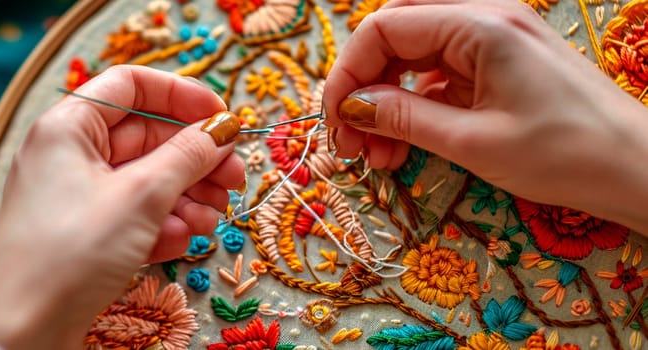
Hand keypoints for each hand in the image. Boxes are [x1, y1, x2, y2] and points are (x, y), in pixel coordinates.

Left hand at [0, 65, 244, 347]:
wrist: (20, 331)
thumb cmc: (68, 252)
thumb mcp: (139, 196)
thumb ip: (187, 156)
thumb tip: (222, 129)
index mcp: (70, 126)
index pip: (131, 85)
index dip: (182, 95)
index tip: (223, 117)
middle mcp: (71, 156)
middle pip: (147, 137)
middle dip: (195, 158)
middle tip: (234, 179)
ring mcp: (78, 198)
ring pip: (147, 181)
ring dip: (186, 197)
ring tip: (211, 219)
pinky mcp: (87, 237)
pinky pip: (135, 217)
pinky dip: (163, 225)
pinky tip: (182, 241)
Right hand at [322, 0, 647, 231]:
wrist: (637, 169)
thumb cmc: (566, 154)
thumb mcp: (472, 141)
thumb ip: (404, 117)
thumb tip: (352, 107)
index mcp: (479, 25)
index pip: (384, 29)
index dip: (348, 75)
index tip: (336, 122)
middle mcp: (485, 18)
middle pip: (395, 34)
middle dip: (364, 83)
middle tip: (351, 134)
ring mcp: (494, 39)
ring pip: (414, 55)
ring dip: (386, 99)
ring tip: (377, 152)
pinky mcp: (501, 64)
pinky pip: (439, 74)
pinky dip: (415, 105)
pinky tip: (405, 143)